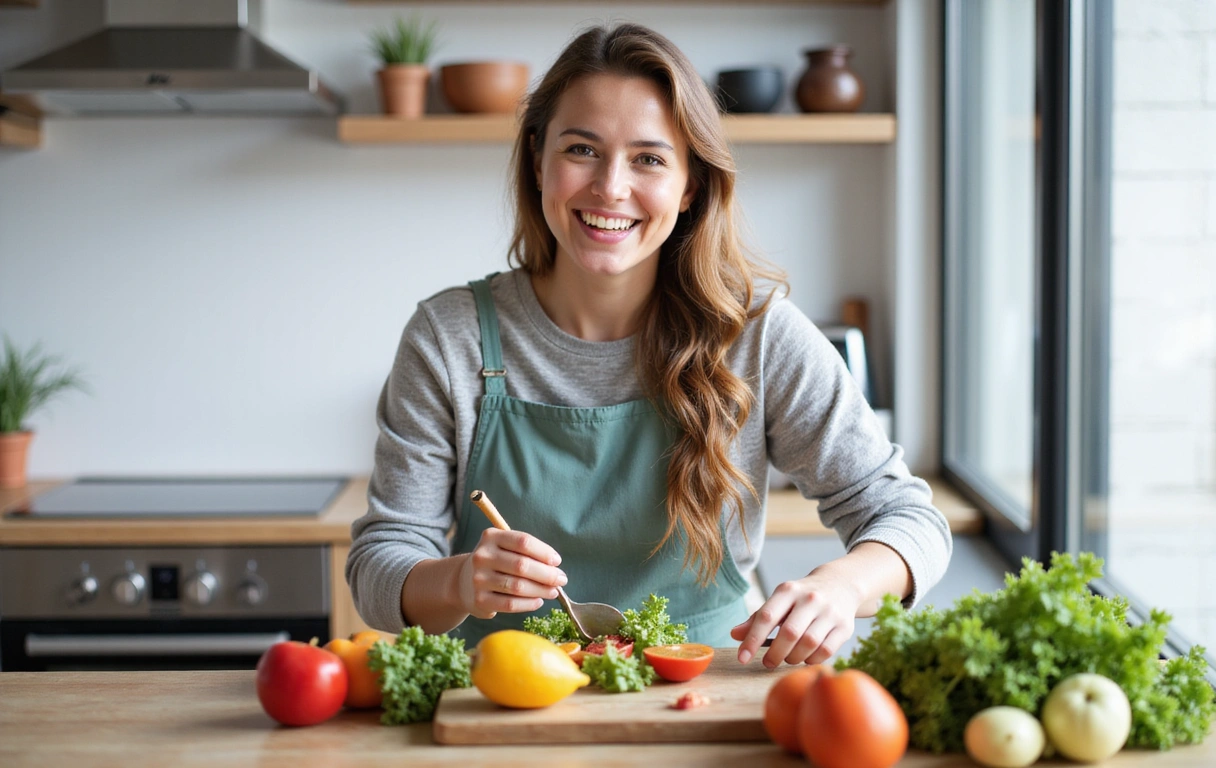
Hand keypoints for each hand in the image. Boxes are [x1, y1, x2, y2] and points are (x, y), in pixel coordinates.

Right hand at [457, 528, 567, 619]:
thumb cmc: (496, 563)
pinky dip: (529, 604)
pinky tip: (538, 601)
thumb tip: (555, 568)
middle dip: (547, 574)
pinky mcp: (479, 600)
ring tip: (553, 592)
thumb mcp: (505, 548)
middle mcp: (482, 556)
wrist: (464, 582)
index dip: (544, 552)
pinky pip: (510, 604)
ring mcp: (479, 579)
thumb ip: (527, 553)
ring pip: (518, 586)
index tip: (557, 561)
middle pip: (522, 565)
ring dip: (541, 590)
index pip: (523, 542)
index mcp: (491, 537)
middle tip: (561, 580)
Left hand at [731, 569, 860, 667]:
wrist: (840, 585)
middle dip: (775, 653)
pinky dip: (812, 659)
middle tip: (768, 662)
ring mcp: (830, 612)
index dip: (752, 640)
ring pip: (808, 644)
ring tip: (787, 657)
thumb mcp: (779, 601)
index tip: (742, 658)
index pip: (766, 616)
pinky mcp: (845, 627)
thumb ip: (757, 618)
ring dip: (793, 658)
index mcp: (788, 590)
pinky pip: (826, 651)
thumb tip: (734, 635)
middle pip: (789, 633)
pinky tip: (805, 657)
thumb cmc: (800, 598)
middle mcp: (810, 599)